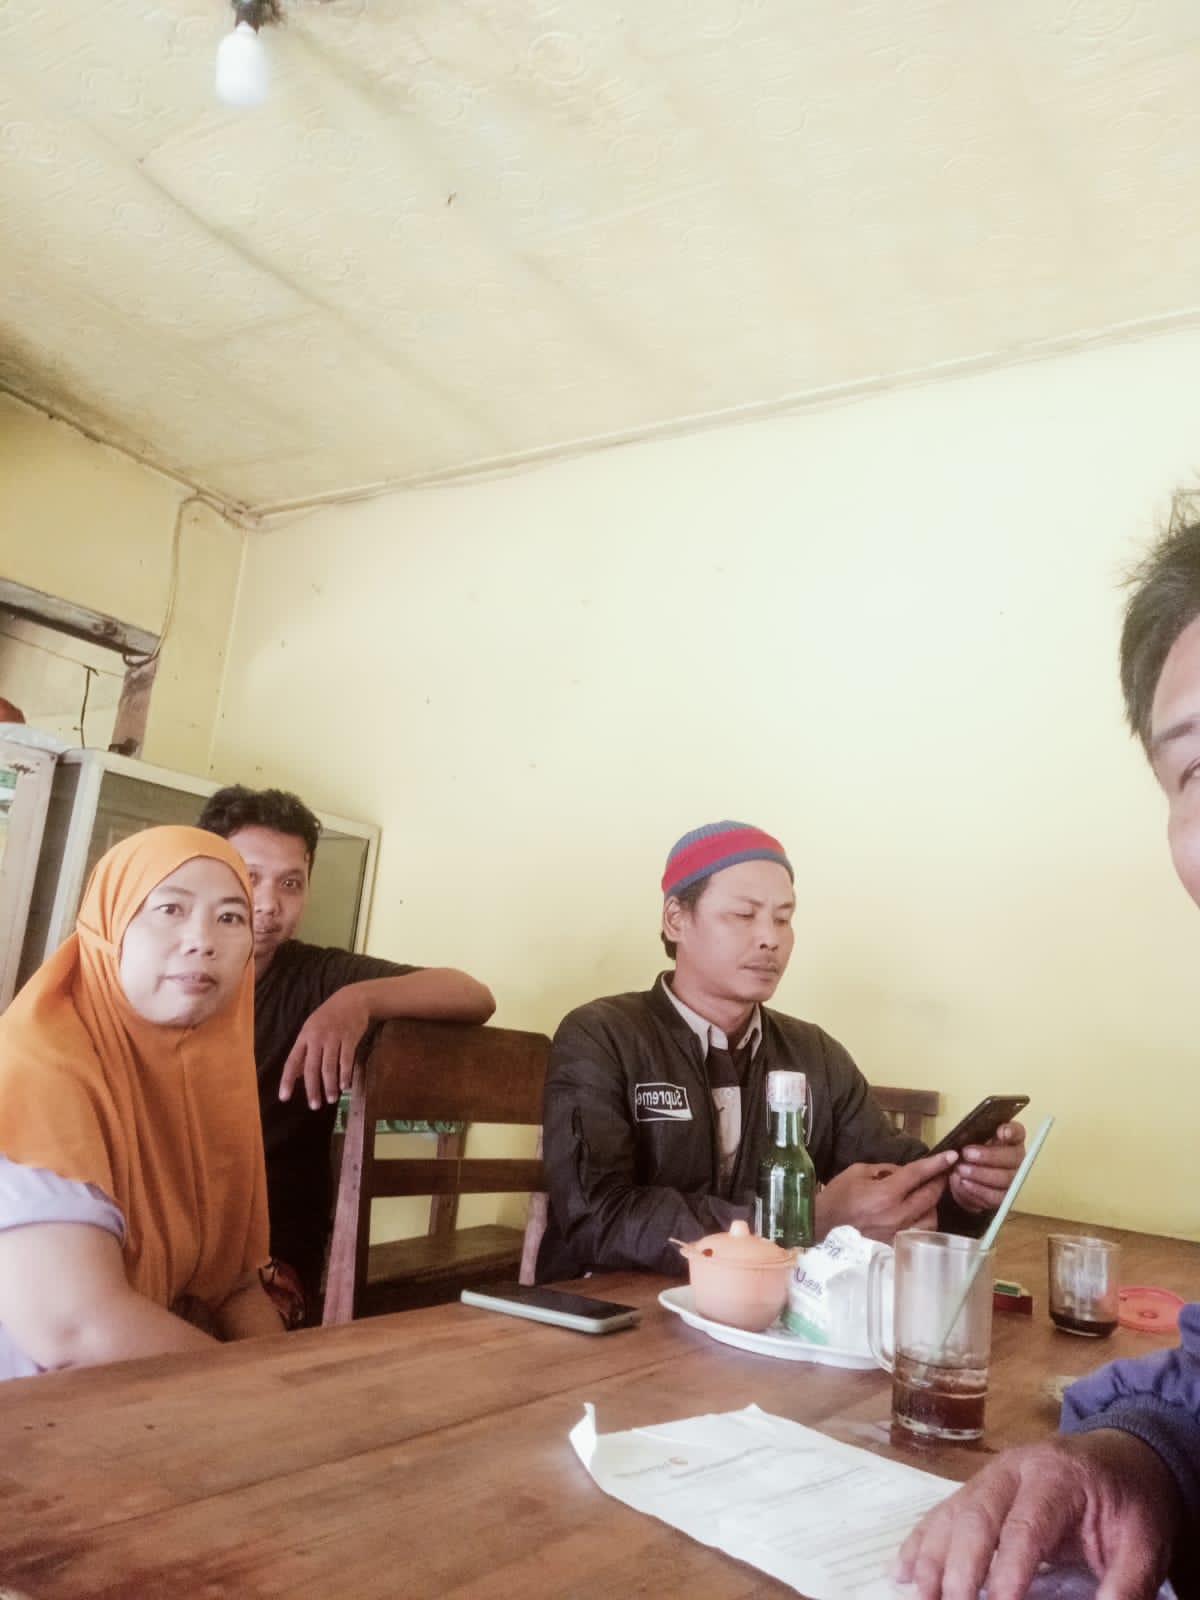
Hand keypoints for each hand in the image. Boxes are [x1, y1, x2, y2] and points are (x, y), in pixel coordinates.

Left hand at [278, 987, 371, 1108]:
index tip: (284, 1097)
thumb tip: (298, 1075)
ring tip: (331, 1099)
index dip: (287, 1080)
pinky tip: (345, 1086)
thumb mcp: (312, 1029)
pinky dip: (345, 1074)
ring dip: (330, 1085)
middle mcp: (317, 1038)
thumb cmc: (329, 1016)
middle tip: (314, 1106)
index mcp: (304, 1037)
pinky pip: (346, 1060)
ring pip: (330, 1066)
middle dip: (312, 1089)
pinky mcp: (350, 1038)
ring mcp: (334, 1037)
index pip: (292, 1061)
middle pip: (312, 1068)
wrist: (352, 999)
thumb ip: (305, 1051)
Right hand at [814, 1152, 956, 1242]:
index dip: (937, 1163)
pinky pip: (920, 1232)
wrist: (823, 1224)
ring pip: (931, 1218)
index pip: (918, 1175)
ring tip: (929, 1195)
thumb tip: (904, 1172)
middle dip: (940, 1181)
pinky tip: (920, 1214)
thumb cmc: (839, 1195)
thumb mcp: (859, 1171)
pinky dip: (925, 1221)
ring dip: (934, 1204)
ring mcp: (898, 1231)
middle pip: (930, 1196)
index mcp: (887, 1193)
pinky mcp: (896, 1243)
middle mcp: (897, 1214)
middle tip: (943, 1172)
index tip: (952, 1156)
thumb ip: (886, 1170)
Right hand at [894, 1430, 1181, 1599]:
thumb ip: (1126, 1585)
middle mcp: (1012, 1470)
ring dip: (931, 1558)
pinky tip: (902, 1571)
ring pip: (951, 1513)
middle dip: (959, 1566)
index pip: (1026, 1526)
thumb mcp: (1144, 1543)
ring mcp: (989, 1477)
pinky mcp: (977, 1490)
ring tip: (920, 1596)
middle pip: (976, 1515)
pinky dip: (920, 1544)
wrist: (1122, 1457)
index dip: (1009, 1569)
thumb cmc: (1130, 1502)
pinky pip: (942, 1514)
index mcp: (1056, 1477)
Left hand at [948, 1121, 1024, 1213]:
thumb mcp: (965, 1142)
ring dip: (981, 1174)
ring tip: (961, 1170)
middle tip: (967, 1154)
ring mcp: (1013, 1179)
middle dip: (989, 1156)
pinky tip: (965, 1183)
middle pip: (1013, 1157)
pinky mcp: (1005, 1197)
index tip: (1001, 1132)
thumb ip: (968, 1137)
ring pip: (1006, 1178)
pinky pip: (997, 1196)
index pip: (1018, 1132)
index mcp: (1010, 1139)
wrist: (962, 1179)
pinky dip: (979, 1190)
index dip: (1012, 1132)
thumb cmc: (967, 1154)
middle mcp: (1016, 1158)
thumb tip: (959, 1143)